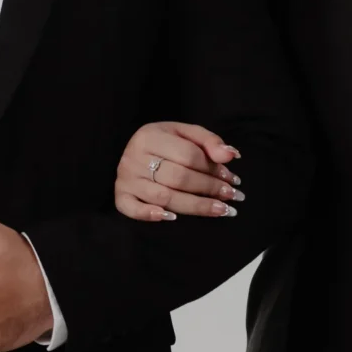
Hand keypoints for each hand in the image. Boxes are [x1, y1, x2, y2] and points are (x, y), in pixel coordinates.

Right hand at [114, 121, 243, 221]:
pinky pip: (132, 209)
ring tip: (220, 210)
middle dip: (208, 188)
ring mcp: (126, 178)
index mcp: (150, 136)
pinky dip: (150, 215)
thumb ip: (210, 141)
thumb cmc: (164, 142)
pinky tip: (172, 217)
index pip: (188, 155)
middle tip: (231, 196)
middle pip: (178, 178)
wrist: (133, 149)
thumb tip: (231, 155)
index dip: (213, 169)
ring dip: (195, 206)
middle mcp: (134, 157)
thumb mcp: (186, 134)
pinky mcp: (120, 195)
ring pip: (164, 197)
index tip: (231, 179)